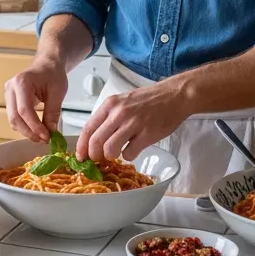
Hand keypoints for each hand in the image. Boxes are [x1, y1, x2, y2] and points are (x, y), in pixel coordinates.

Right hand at [5, 58, 67, 142]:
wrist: (47, 65)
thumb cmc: (53, 74)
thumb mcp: (57, 92)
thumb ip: (53, 112)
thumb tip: (50, 132)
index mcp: (22, 82)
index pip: (24, 110)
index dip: (34, 126)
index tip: (46, 137)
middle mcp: (10, 88)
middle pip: (15, 117)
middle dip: (29, 132)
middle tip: (44, 140)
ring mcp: (8, 94)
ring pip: (13, 120)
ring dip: (27, 131)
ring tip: (42, 137)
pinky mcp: (10, 100)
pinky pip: (15, 117)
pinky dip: (25, 126)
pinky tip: (36, 130)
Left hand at [76, 80, 191, 161]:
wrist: (173, 96)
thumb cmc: (147, 101)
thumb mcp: (122, 102)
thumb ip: (108, 118)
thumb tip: (94, 140)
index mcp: (110, 105)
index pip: (88, 129)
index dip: (81, 146)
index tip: (81, 157)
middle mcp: (119, 113)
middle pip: (96, 142)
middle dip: (94, 156)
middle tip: (100, 159)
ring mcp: (133, 123)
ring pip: (110, 149)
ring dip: (111, 156)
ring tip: (118, 153)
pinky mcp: (147, 134)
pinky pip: (130, 153)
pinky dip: (129, 156)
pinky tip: (134, 149)